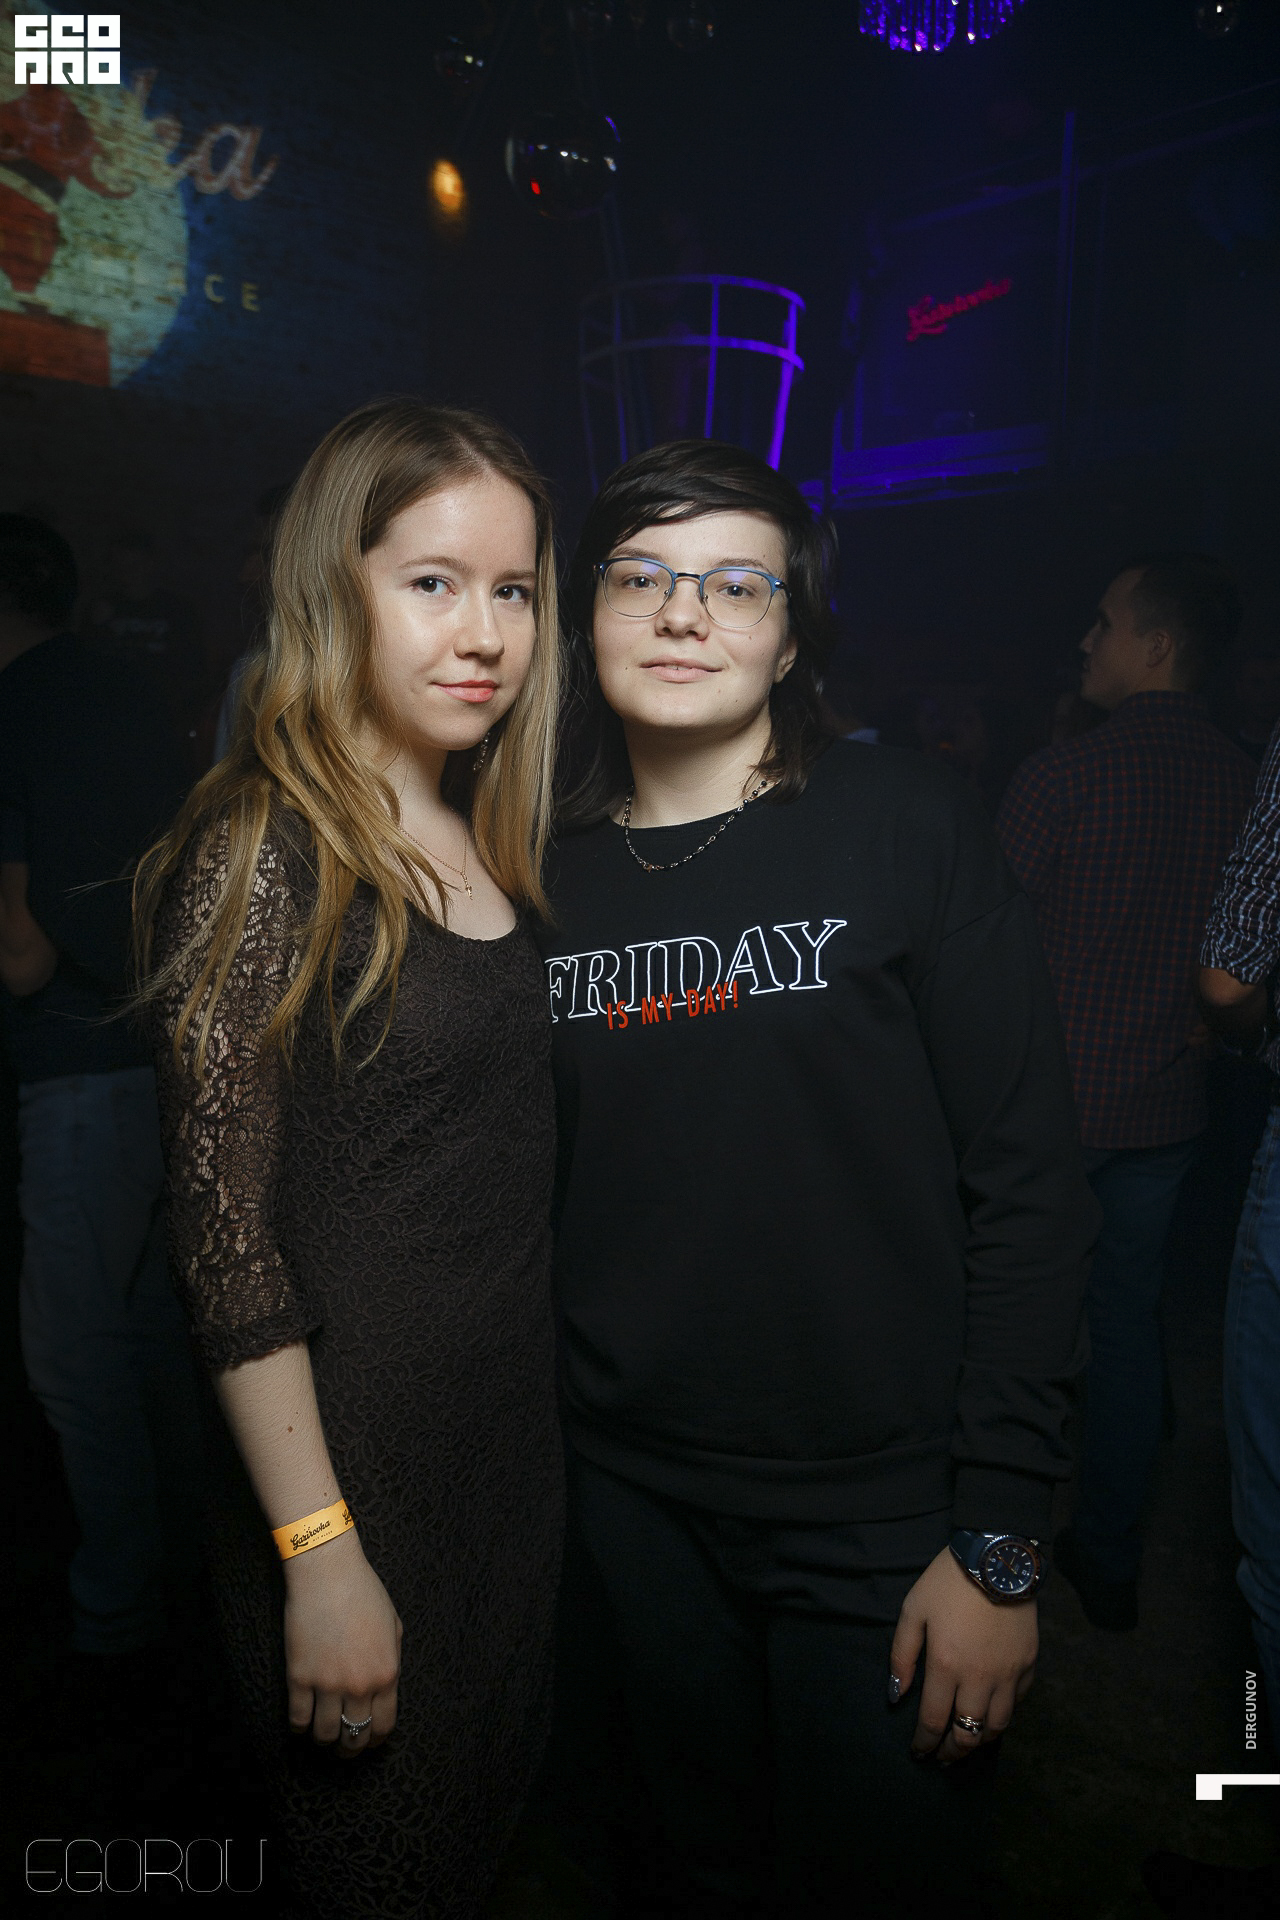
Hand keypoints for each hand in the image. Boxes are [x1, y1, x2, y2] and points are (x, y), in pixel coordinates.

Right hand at [282, 1529, 401, 1758]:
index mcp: (386, 1674)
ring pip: (325, 1734)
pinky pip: (297, 1720)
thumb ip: (390, 1661)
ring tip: (321, 1734)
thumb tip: (384, 1687)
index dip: (375, 1740)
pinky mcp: (299, 1677)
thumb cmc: (363, 1592)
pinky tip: (301, 1722)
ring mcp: (328, 1683)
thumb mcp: (393, 1626)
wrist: (328, 1572)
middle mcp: (359, 1685)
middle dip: (351, 1748)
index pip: (384, 1726)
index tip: (368, 1741)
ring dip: (324, 1740)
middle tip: (344, 1747)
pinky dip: (299, 1728)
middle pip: (355, 1736)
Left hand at [889, 1545, 1036, 1766]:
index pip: (933, 1721)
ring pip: (996, 1727)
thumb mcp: (913, 1610)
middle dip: (951, 1752)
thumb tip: (897, 1695)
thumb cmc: (948, 1582)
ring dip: (979, 1742)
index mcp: (945, 1665)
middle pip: (967, 1734)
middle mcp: (979, 1678)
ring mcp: (1008, 1674)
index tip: (918, 1753)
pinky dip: (1003, 1715)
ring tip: (966, 1744)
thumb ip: (902, 1655)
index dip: (924, 1743)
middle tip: (942, 1757)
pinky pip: (1017, 1704)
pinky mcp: (1028, 1665)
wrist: (996, 1557)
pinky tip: (991, 1714)